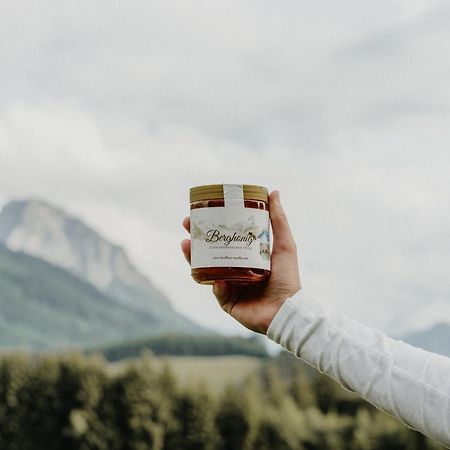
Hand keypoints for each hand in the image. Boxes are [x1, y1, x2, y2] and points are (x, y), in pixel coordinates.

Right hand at [181, 191, 300, 333]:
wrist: (287, 309)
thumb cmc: (288, 277)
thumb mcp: (284, 243)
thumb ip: (278, 219)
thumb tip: (273, 192)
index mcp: (245, 256)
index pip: (224, 238)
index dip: (211, 226)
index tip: (200, 213)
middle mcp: (235, 270)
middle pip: (210, 252)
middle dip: (196, 239)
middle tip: (187, 226)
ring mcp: (229, 286)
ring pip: (207, 270)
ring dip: (194, 258)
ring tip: (186, 244)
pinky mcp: (227, 302)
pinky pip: (217, 291)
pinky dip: (216, 284)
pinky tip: (219, 278)